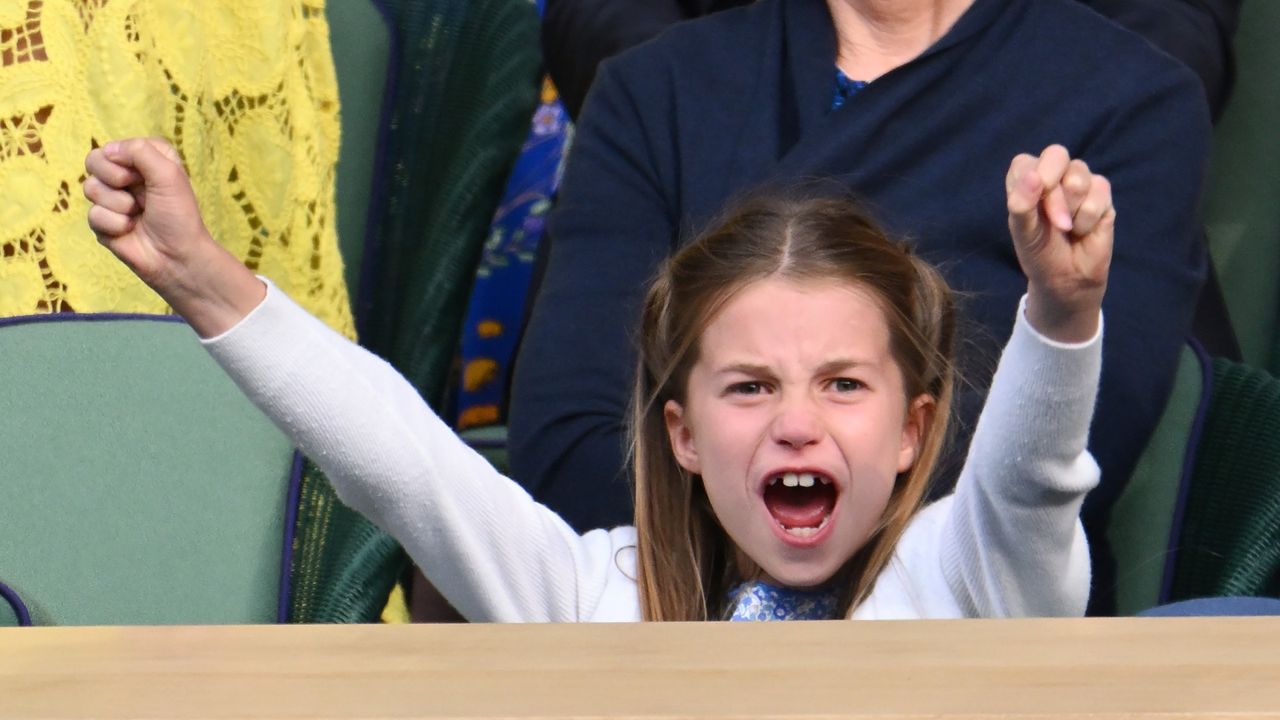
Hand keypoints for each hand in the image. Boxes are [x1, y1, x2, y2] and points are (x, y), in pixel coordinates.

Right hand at [84, 138, 263, 336]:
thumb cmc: (178, 215)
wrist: (176, 257)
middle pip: (93, 160)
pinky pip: (92, 214)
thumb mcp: (169, 174)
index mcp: (144, 160)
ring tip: (138, 215)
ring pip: (90, 188)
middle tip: (139, 195)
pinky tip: (129, 230)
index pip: (116, 146)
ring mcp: (112, 199)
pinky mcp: (102, 222)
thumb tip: (107, 150)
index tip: (146, 176)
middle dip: (114, 178)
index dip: (125, 159)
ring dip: (118, 205)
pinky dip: (114, 224)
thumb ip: (140, 151)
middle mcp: (126, 176)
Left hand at [1006, 145, 1113, 342]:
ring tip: (1067, 228)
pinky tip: (1083, 229)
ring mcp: (1078, 181)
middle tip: (1055, 222)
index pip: (1025, 162)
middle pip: (1057, 155)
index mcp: (1025, 180)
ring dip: (1072, 209)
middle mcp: (1052, 174)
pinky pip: (1100, 190)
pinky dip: (1088, 217)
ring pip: (1079, 175)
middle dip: (1055, 193)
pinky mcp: (1102, 193)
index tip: (1031, 207)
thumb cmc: (1039, 253)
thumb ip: (1021, 205)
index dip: (1031, 181)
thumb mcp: (1023, 233)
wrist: (1068, 278)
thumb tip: (1033, 175)